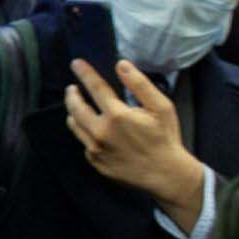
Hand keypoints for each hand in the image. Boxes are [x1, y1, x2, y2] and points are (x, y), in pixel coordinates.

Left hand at [65, 58, 204, 221]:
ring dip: (73, 112)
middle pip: (75, 107)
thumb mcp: (161, 107)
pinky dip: (84, 132)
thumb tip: (122, 65)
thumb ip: (140, 85)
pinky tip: (92, 129)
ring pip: (74, 125)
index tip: (76, 63)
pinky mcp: (95, 162)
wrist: (166, 175)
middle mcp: (101, 132)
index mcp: (117, 116)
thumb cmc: (165, 138)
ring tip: (77, 106)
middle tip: (72, 88)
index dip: (85, 73)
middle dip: (72, 94)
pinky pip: (83, 142)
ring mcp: (95, 149)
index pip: (95, 88)